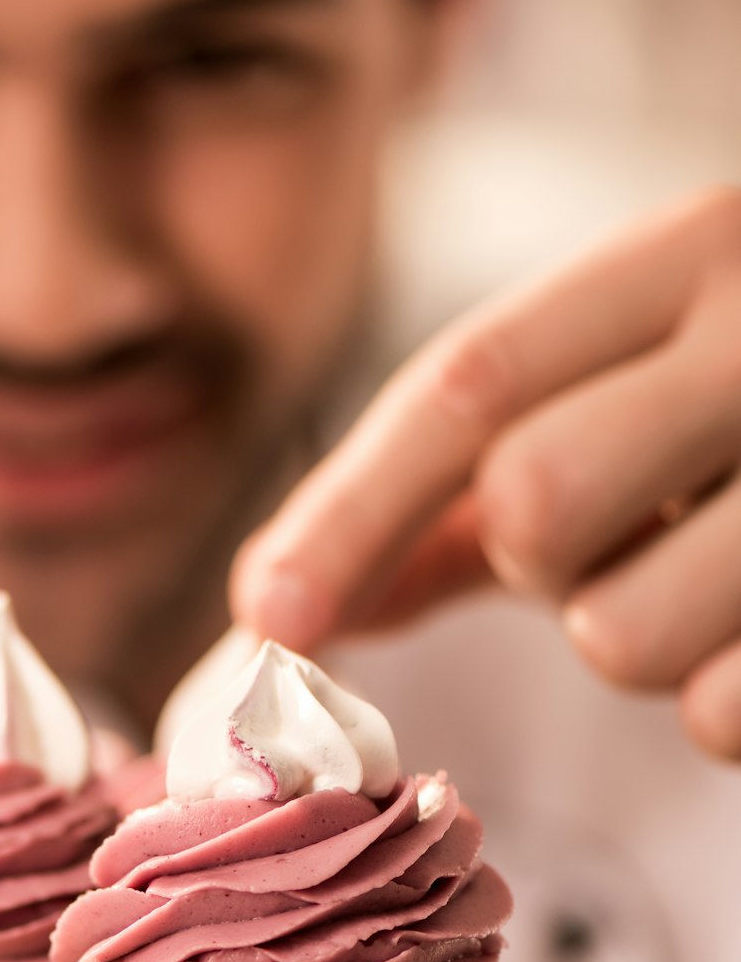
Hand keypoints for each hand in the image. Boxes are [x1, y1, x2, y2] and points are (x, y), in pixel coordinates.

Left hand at [231, 186, 740, 759]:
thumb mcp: (649, 369)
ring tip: (734, 568)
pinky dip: (730, 699)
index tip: (267, 616)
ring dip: (647, 635)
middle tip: (640, 523)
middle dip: (548, 560)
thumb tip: (288, 598)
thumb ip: (477, 471)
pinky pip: (723, 712)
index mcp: (699, 249)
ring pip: (623, 634)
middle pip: (534, 507)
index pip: (472, 382)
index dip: (350, 506)